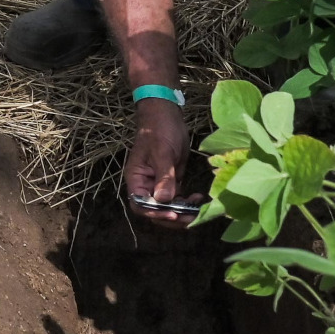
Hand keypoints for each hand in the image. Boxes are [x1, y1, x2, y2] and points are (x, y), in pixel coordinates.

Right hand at [125, 99, 195, 226]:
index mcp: (136, 178)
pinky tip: (197, 199)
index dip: (154, 212)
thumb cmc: (160, 130)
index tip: (172, 213)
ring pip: (167, 206)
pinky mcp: (171, 180)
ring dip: (181, 212)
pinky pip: (177, 198)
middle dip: (171, 216)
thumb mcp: (162, 152)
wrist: (166, 115)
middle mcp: (146, 184)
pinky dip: (187, 203)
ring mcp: (159, 183)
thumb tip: (163, 200)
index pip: (140, 204)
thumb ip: (163, 176)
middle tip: (189, 218)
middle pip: (154, 210)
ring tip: (196, 211)